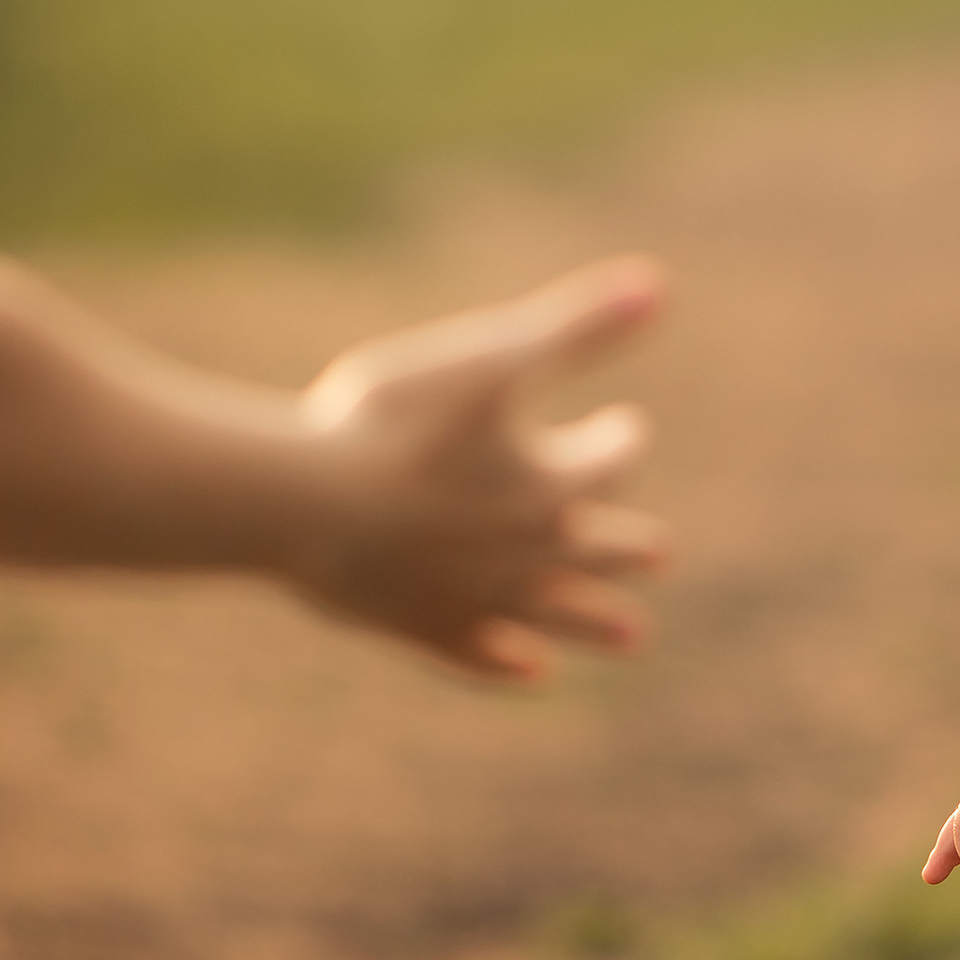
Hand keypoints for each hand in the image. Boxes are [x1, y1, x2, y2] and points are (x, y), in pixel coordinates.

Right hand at [292, 257, 667, 679]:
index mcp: (553, 484)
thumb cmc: (393, 420)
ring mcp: (479, 599)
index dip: (621, 440)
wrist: (300, 503)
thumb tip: (659, 286)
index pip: (612, 463)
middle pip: (600, 549)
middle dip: (630, 545)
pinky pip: (481, 656)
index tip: (624, 424)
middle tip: (660, 554)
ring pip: (559, 614)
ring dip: (598, 621)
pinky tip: (532, 673)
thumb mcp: (489, 356)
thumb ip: (575, 326)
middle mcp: (530, 551)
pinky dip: (510, 663)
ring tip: (635, 637)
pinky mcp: (425, 629)